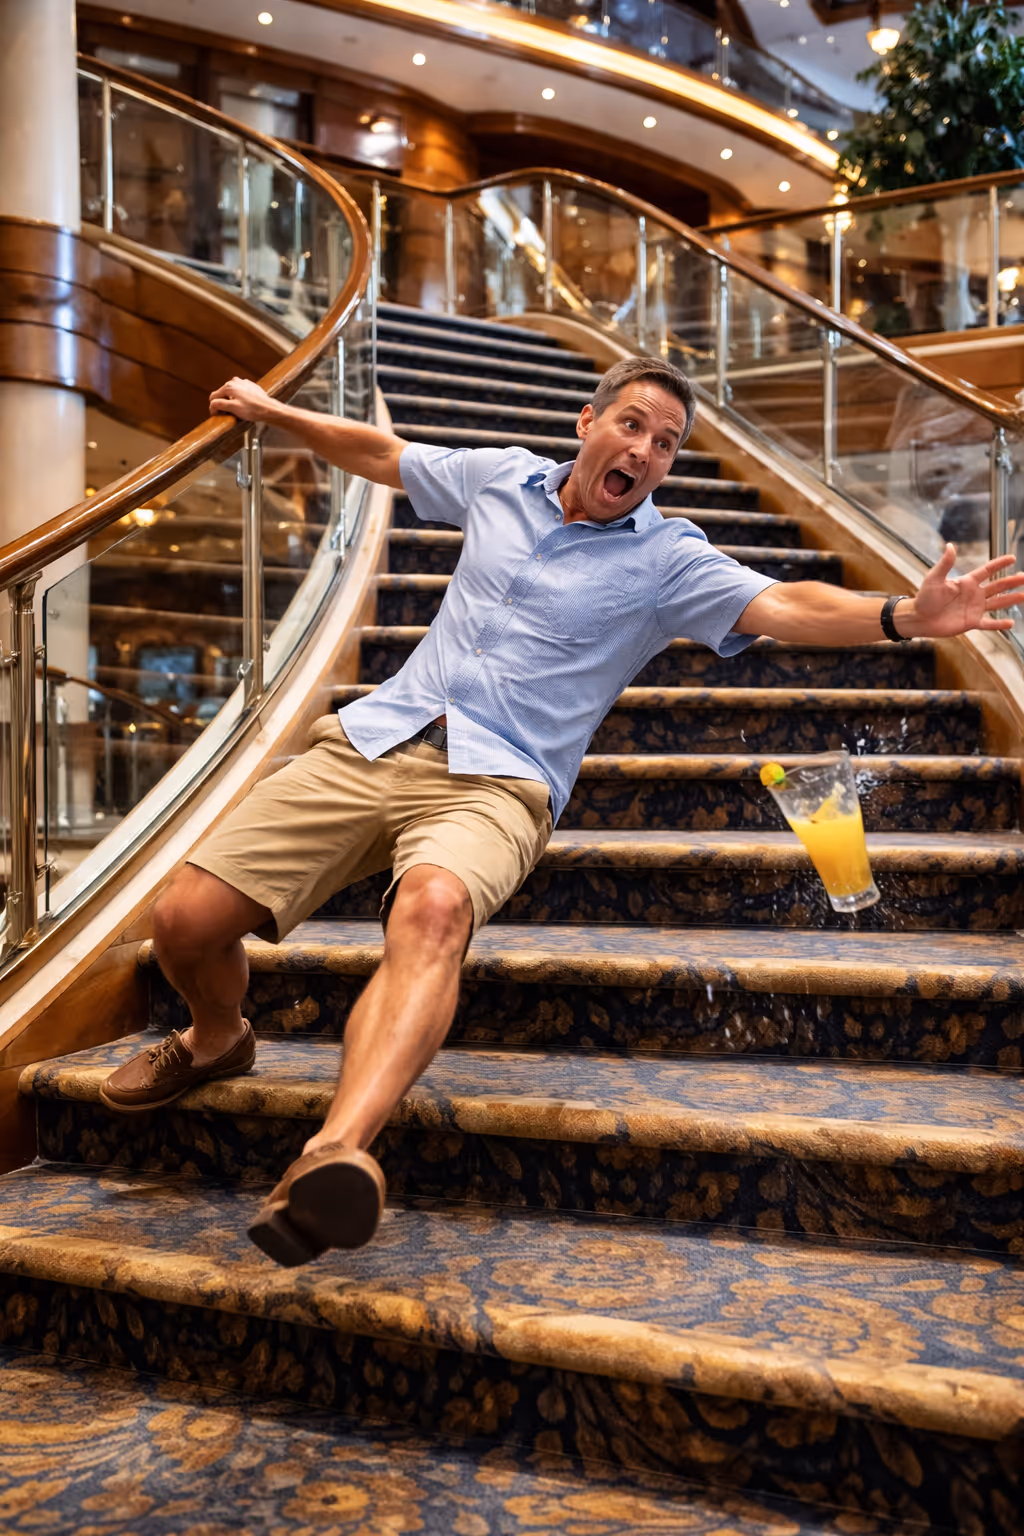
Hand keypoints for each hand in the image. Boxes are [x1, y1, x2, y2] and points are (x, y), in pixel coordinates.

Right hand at [209, 376, 274, 422]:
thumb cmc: (252, 410)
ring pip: (231, 394)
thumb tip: (212, 404)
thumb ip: (219, 405)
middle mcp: (235, 381)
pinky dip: (240, 400)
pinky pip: (240, 393)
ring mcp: (243, 383)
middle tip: (231, 414)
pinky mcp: (250, 386)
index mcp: (229, 386)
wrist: (270, 409)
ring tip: (239, 411)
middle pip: (222, 394)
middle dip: (224, 404)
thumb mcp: (233, 408)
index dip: (214, 408)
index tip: (219, 416)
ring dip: (232, 402)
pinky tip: (246, 406)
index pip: (213, 397)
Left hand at [901, 543, 1023, 636]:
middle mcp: (974, 594)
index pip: (987, 571)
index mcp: (967, 582)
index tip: (1012, 558)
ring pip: (998, 603)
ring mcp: (974, 608)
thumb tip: (950, 546)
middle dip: (1012, 581)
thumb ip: (945, 564)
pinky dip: (999, 624)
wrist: (919, 618)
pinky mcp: (971, 622)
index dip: (1000, 564)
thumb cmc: (924, 598)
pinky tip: (1011, 623)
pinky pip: (988, 623)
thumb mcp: (934, 579)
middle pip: (998, 586)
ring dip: (1011, 599)